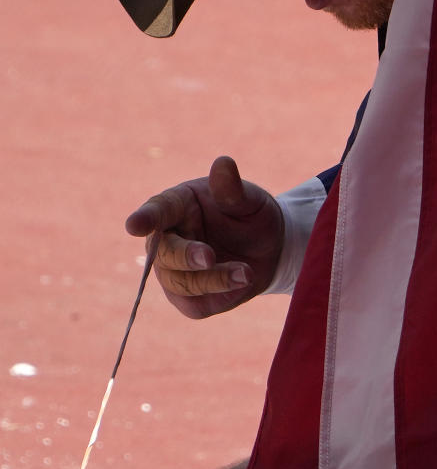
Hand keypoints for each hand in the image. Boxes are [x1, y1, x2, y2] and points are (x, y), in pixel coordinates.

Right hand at [126, 156, 282, 317]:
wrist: (270, 250)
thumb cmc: (252, 217)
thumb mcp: (250, 200)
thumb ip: (233, 189)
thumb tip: (223, 163)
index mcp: (178, 205)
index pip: (157, 210)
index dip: (145, 218)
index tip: (133, 226)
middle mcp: (168, 238)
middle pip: (163, 254)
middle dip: (186, 256)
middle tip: (210, 257)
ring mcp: (173, 270)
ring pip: (180, 283)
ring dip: (214, 280)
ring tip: (247, 272)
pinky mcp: (186, 298)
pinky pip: (195, 305)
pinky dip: (220, 297)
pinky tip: (242, 283)